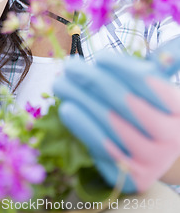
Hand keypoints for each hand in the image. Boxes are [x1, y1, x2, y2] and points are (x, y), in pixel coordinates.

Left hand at [53, 38, 179, 192]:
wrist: (160, 153)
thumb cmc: (151, 109)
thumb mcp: (156, 87)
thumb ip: (148, 68)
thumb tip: (127, 51)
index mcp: (178, 108)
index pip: (147, 83)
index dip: (121, 67)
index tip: (98, 57)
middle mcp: (170, 137)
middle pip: (124, 103)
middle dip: (92, 80)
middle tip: (70, 66)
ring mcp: (152, 160)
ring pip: (109, 127)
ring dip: (80, 101)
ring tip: (61, 84)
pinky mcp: (132, 178)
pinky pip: (102, 150)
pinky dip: (82, 128)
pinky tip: (67, 109)